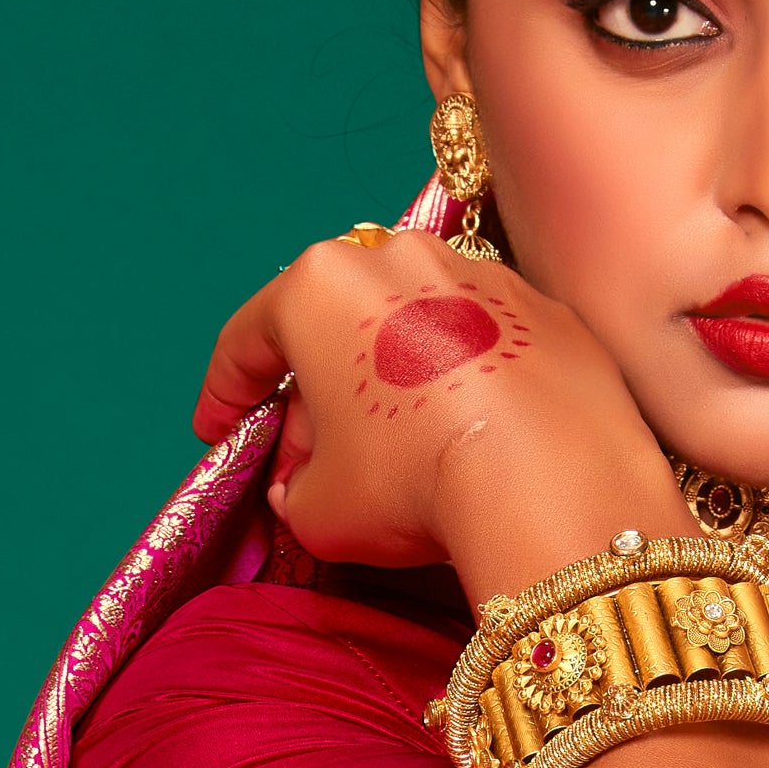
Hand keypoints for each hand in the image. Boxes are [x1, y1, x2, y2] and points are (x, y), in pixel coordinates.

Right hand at [191, 229, 668, 599]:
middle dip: (316, 391)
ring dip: (392, 379)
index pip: (249, 341)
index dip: (226, 393)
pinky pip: (482, 346)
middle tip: (309, 458)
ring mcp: (477, 273)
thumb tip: (303, 484)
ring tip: (394, 448)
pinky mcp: (542, 308)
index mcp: (317, 287)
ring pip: (410, 326)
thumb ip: (294, 487)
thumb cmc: (413, 482)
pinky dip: (465, 383)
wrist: (550, 479)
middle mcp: (395, 258)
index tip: (218, 431)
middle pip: (333, 326)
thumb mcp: (318, 509)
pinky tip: (468, 437)